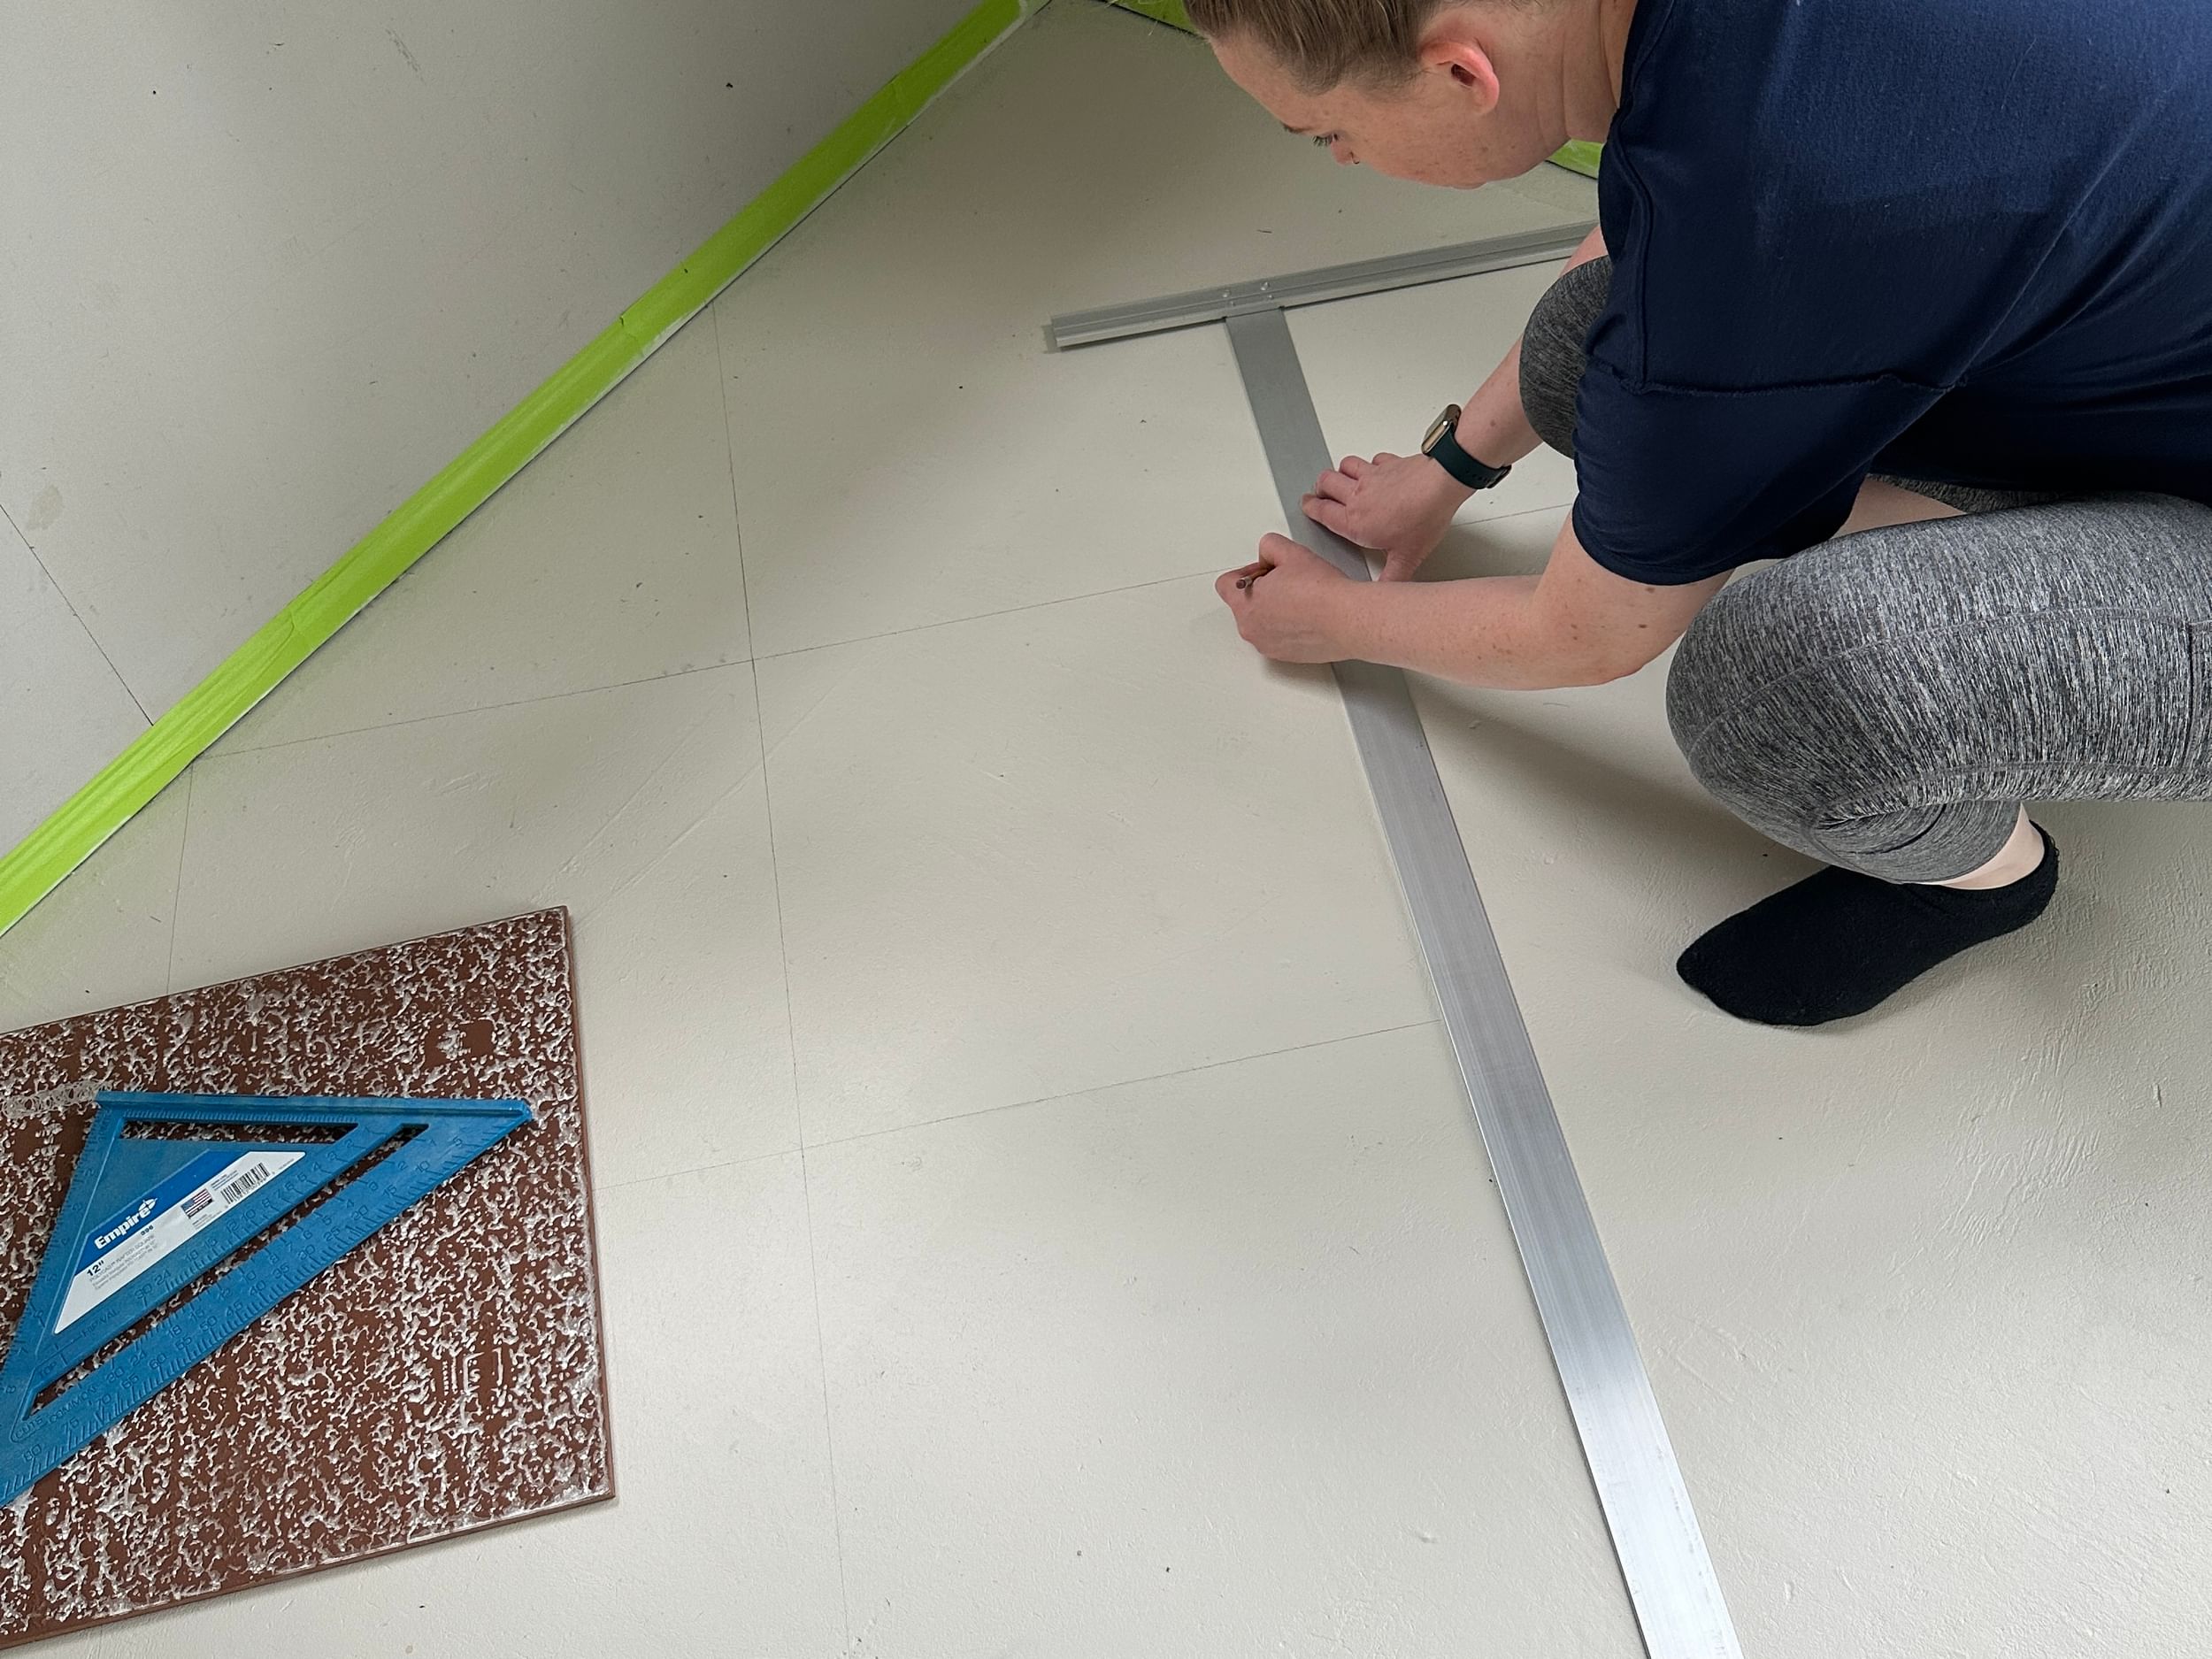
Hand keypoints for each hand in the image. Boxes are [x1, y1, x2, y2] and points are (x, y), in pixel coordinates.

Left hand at [1215, 534, 1358, 662]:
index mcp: (1244, 605)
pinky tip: (1308, 615)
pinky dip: (1289, 626)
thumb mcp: (1290, 551)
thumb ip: (1269, 546)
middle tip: (1289, 581)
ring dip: (1275, 609)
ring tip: (1301, 599)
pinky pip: (1279, 637)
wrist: (1348, 619)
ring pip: (1262, 621)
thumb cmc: (1321, 593)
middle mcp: (1251, 630)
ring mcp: (1268, 646)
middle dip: (1263, 590)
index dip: (1246, 571)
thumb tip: (1267, 555)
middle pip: (1245, 603)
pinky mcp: (1287, 656)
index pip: (1226, 584)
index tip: (1265, 570)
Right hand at [1300, 452, 1472, 580]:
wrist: (1441, 484)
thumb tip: (1386, 593)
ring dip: (1340, 472)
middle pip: (1325, 483)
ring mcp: (1372, 475)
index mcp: (1355, 522)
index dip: (1310, 508)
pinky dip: (1372, 464)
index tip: (1308, 506)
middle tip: (1321, 492)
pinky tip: (1377, 469)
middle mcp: (1357, 496)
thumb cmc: (1423, 516)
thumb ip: (1393, 578)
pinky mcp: (1388, 463)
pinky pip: (1373, 460)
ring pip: (1344, 466)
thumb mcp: (1408, 557)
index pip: (1321, 512)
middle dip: (1319, 488)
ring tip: (1342, 478)